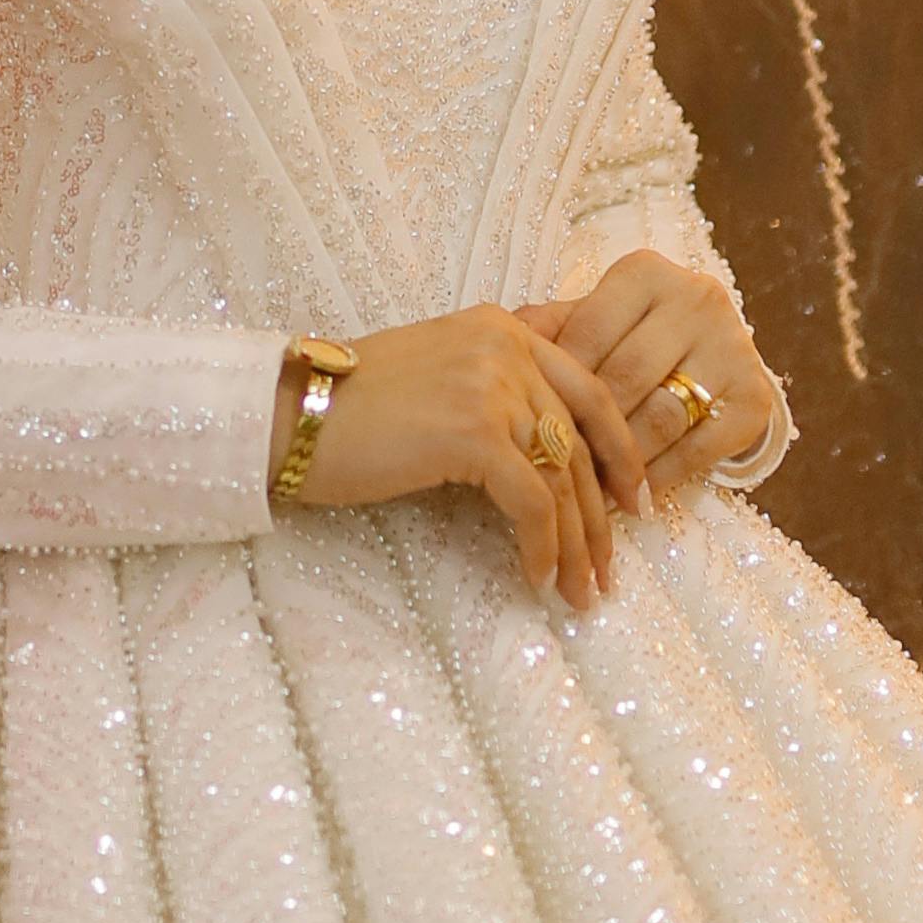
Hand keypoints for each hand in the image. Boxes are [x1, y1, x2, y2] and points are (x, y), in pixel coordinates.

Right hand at [273, 307, 645, 610]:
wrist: (289, 413)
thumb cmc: (352, 406)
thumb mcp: (438, 374)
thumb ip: (493, 390)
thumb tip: (545, 454)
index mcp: (502, 329)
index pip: (589, 390)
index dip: (620, 451)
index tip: (633, 502)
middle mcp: (507, 348)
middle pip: (581, 441)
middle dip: (600, 516)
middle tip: (607, 571)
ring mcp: (492, 386)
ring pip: (561, 478)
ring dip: (576, 545)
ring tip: (579, 593)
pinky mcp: (473, 433)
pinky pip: (531, 503)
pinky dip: (541, 547)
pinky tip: (536, 578)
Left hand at [513, 248, 778, 506]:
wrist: (713, 358)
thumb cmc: (634, 339)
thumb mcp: (594, 322)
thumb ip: (552, 329)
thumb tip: (504, 337)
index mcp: (645, 274)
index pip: (586, 332)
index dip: (554, 384)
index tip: (525, 424)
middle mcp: (696, 299)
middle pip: (624, 377)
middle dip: (585, 431)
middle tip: (549, 471)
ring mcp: (732, 346)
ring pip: (659, 417)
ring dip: (619, 463)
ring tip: (584, 496)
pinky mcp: (754, 398)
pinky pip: (698, 450)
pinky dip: (661, 479)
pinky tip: (633, 500)